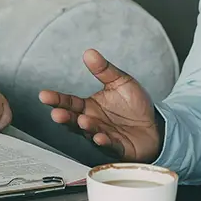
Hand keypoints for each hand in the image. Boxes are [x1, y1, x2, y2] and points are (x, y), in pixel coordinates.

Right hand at [38, 49, 161, 161]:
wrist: (156, 125)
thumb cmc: (135, 105)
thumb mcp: (121, 82)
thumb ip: (104, 70)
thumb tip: (89, 53)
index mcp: (90, 107)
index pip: (69, 102)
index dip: (57, 99)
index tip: (44, 95)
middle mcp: (93, 122)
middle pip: (74, 120)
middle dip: (64, 118)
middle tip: (57, 113)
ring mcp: (104, 136)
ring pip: (90, 133)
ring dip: (85, 128)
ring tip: (83, 120)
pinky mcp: (118, 148)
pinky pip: (110, 146)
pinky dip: (104, 142)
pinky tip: (100, 137)